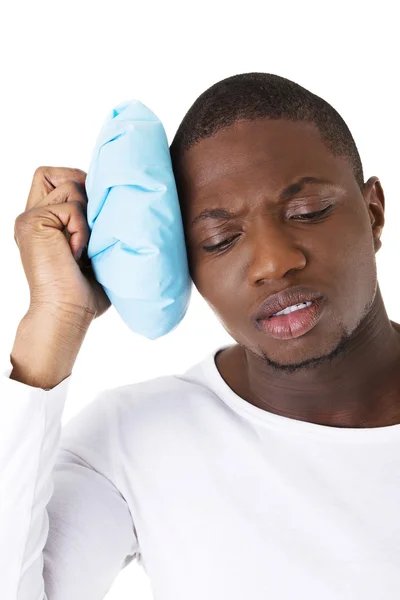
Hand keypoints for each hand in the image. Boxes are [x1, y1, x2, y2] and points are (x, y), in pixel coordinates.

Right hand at [14, 166, 110, 319]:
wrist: (67, 313)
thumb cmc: (84, 291)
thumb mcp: (92, 249)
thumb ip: (92, 222)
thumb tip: (112, 197)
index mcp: (43, 223)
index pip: (55, 179)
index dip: (78, 185)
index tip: (93, 214)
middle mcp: (32, 217)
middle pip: (56, 173)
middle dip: (81, 191)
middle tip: (90, 227)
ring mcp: (29, 218)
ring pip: (70, 186)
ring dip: (86, 218)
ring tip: (82, 248)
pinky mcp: (33, 221)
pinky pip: (73, 207)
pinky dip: (82, 230)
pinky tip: (77, 254)